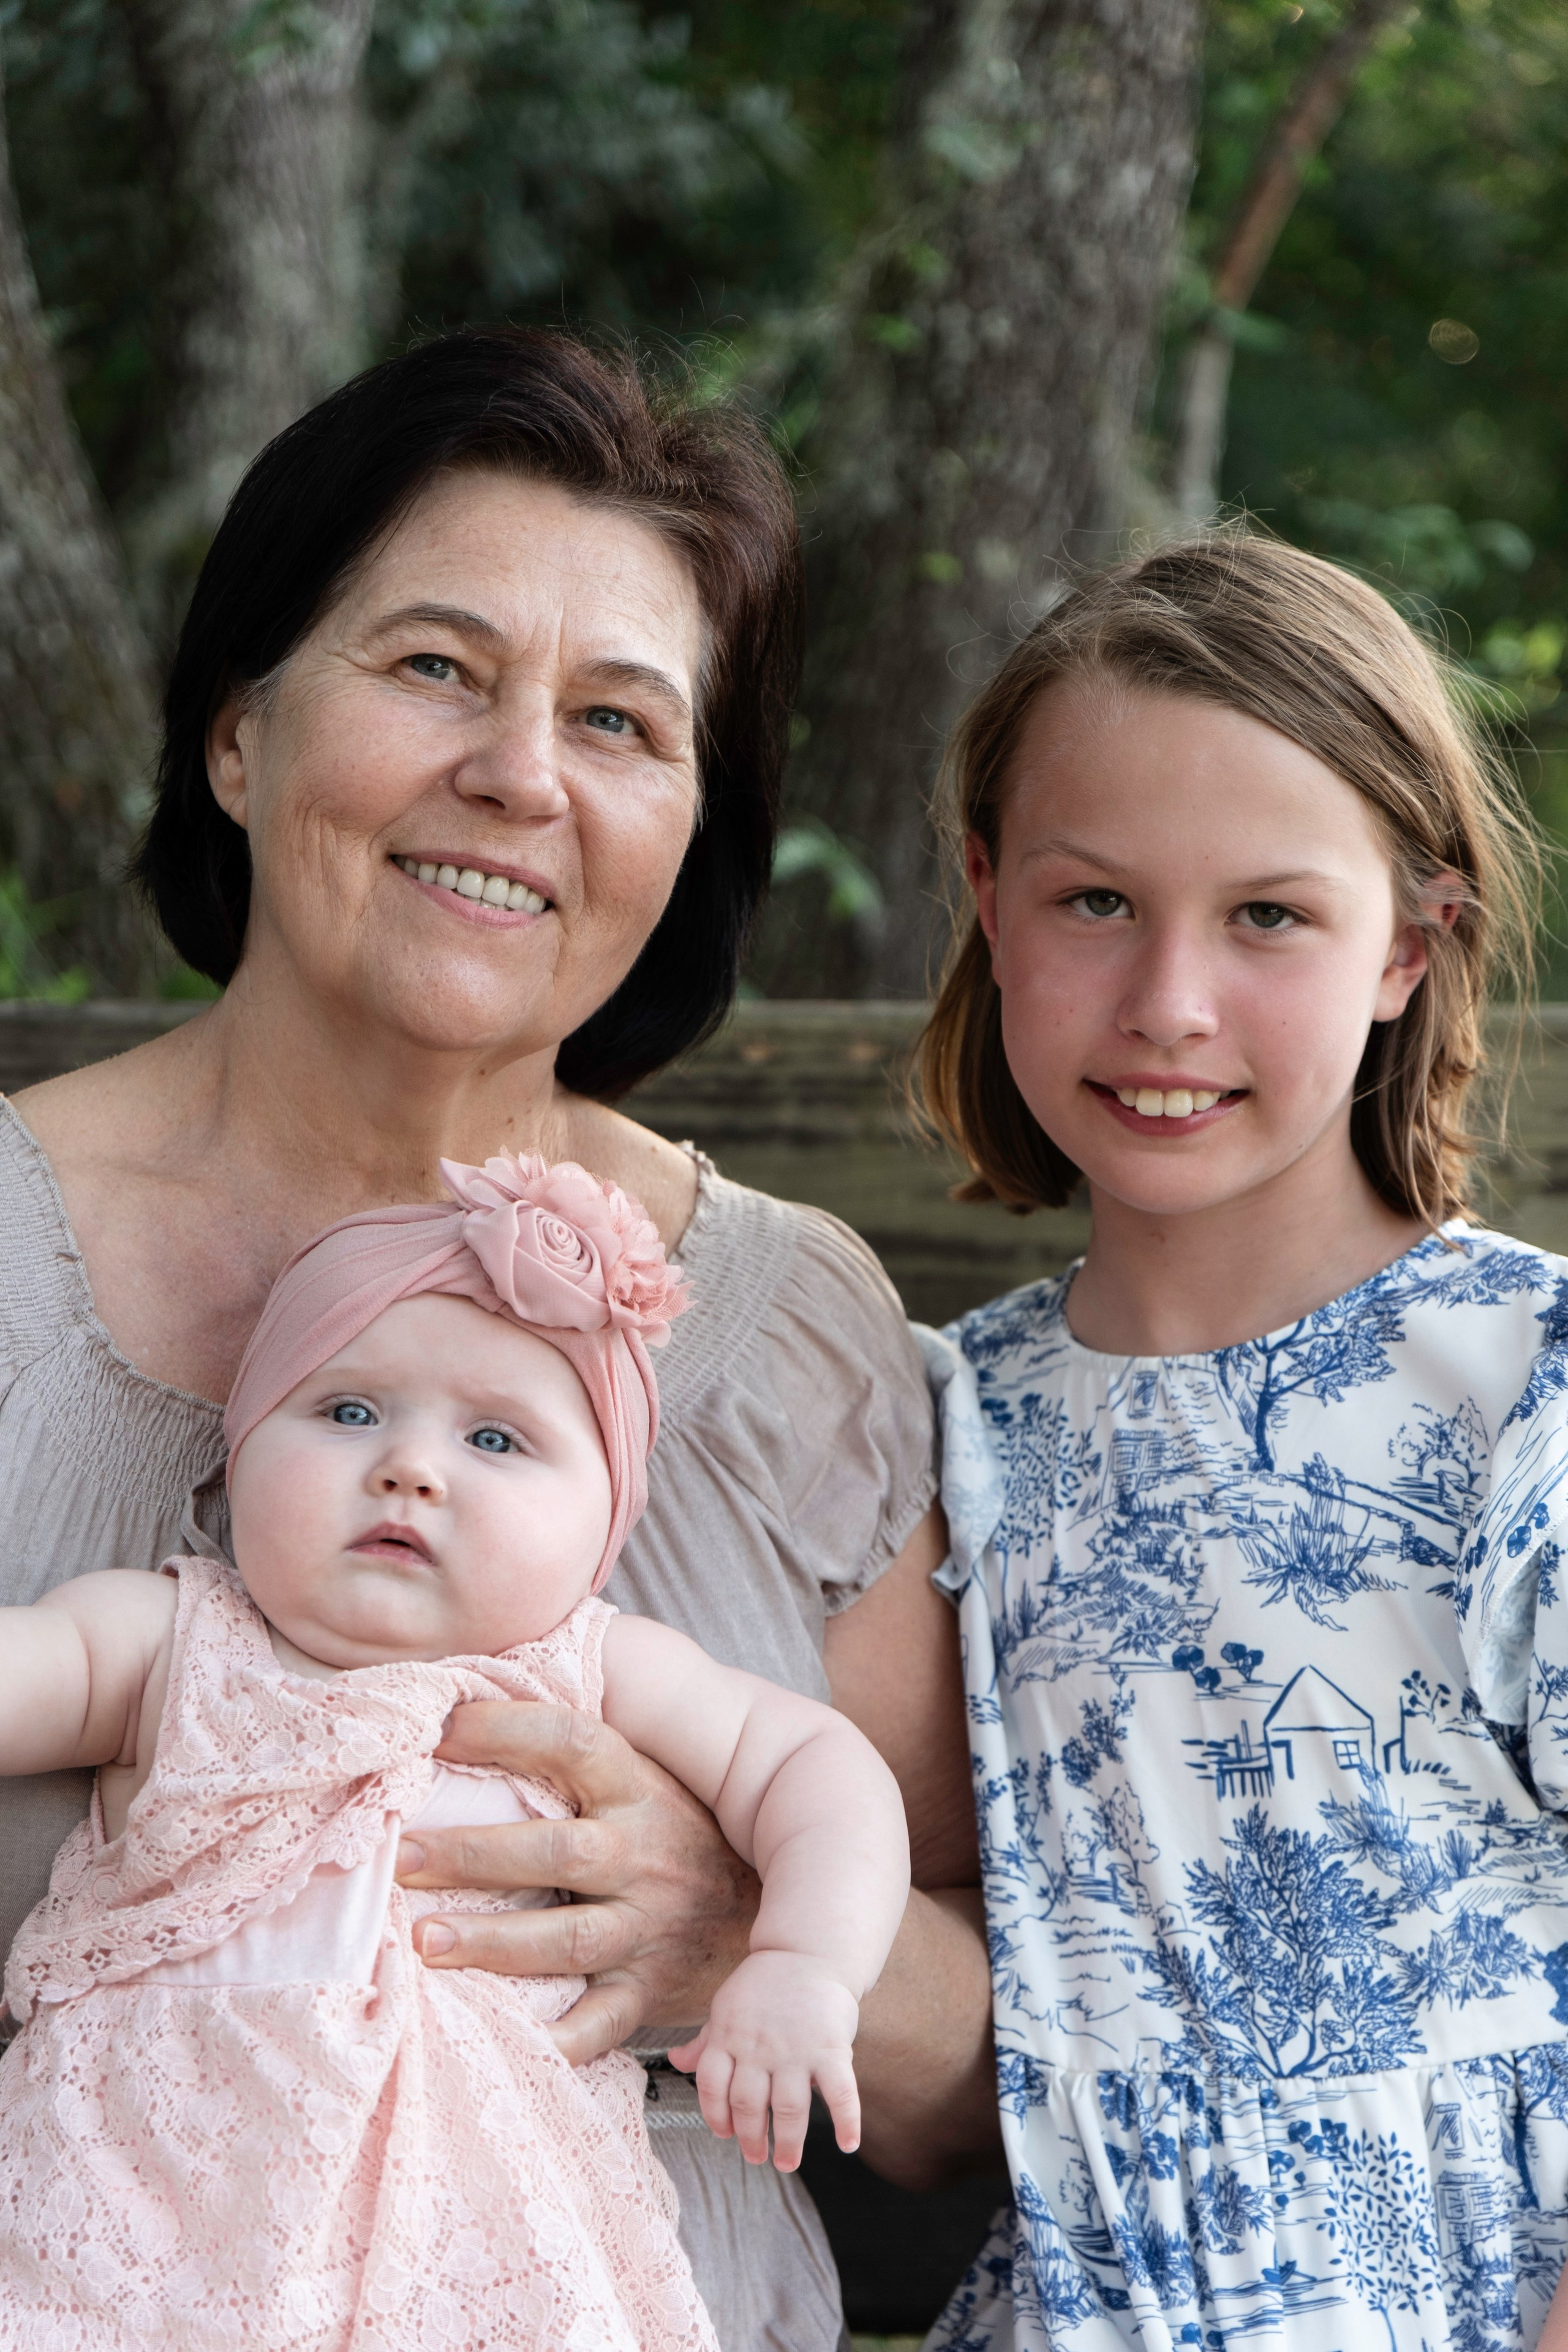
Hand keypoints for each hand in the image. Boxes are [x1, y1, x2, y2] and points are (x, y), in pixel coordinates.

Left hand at [395, 1698, 759, 2063]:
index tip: (441, 1729)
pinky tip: (503, 2037)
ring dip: (492, 1942)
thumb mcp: (649, 1777)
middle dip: (475, 1855)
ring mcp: (649, 1928)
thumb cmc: (683, 1835)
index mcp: (640, 1789)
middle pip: (557, 1852)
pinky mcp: (647, 1993)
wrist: (769, 1912)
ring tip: (422, 1941)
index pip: (575, 1743)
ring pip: (568, 1939)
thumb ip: (581, 1752)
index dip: (509, 1730)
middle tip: (404, 1856)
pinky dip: (555, 2040)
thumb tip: (474, 1700)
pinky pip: (598, 2025)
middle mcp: (645, 1855)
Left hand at [668, 1949, 860, 2172]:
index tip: (726, 2135)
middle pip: (748, 2106)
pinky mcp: (831, 2048)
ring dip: (789, 2142)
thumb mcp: (727, 2007)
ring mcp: (796, 2050)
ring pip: (790, 2109)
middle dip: (751, 2139)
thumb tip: (677, 2061)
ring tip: (787, 2162)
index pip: (713, 2087)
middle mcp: (759, 2047)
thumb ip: (706, 2040)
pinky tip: (848, 2144)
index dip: (716, 2117)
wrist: (809, 1950)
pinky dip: (846, 2122)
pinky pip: (840, 2093)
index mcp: (730, 2036)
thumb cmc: (765, 1983)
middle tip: (757, 2158)